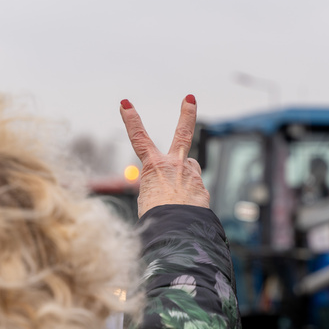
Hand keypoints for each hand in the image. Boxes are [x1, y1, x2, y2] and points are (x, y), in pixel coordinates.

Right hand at [119, 95, 209, 217]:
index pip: (139, 138)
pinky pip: (194, 191)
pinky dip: (189, 199)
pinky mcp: (203, 190)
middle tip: (190, 98)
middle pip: (182, 134)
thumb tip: (174, 189)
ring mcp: (192, 176)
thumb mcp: (147, 201)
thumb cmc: (157, 220)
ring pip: (189, 169)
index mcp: (154, 167)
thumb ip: (158, 187)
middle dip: (186, 114)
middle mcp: (175, 166)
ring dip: (184, 177)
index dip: (131, 120)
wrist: (178, 230)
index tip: (125, 103)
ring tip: (177, 198)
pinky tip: (184, 211)